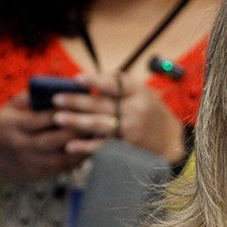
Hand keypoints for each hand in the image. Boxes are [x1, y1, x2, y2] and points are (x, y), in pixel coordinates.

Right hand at [0, 93, 86, 204]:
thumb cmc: (6, 126)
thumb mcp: (9, 108)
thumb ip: (30, 97)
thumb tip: (56, 87)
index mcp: (11, 125)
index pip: (38, 119)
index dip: (59, 112)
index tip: (78, 103)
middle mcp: (20, 146)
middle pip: (51, 140)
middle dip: (74, 130)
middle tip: (96, 120)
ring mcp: (31, 163)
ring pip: (61, 157)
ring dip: (82, 146)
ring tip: (99, 133)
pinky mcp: (41, 175)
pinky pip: (64, 167)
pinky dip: (80, 157)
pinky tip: (94, 147)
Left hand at [57, 72, 186, 160]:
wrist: (170, 141)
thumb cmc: (149, 111)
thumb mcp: (141, 92)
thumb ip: (117, 85)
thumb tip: (82, 80)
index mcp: (138, 91)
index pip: (116, 83)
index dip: (96, 81)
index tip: (76, 79)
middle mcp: (136, 110)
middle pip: (103, 104)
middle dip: (77, 102)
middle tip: (56, 99)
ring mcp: (132, 130)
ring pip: (100, 125)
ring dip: (77, 122)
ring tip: (58, 118)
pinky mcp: (128, 148)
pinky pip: (104, 146)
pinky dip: (87, 146)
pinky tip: (71, 145)